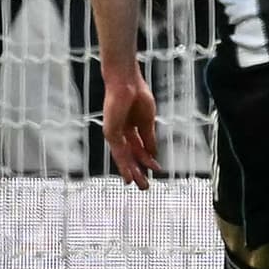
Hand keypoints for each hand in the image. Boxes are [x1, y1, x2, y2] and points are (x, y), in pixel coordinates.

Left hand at [102, 67, 157, 187]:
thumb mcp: (147, 121)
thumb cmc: (137, 95)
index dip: (148, 160)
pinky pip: (118, 152)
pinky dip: (124, 165)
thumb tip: (153, 154)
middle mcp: (121, 133)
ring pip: (123, 158)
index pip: (139, 149)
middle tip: (145, 186)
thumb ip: (149, 138)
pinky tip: (128, 176)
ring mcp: (114, 133)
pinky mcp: (110, 133)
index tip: (157, 170)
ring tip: (137, 185)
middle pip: (130, 156)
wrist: (127, 82)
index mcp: (131, 128)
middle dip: (138, 171)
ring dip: (130, 172)